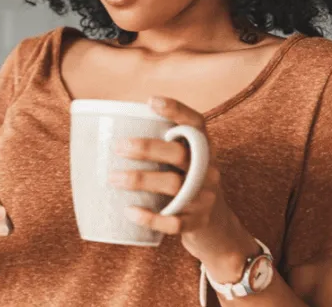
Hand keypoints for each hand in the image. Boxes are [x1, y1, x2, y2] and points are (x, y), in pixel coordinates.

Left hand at [108, 96, 238, 262]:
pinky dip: (150, 217)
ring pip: (173, 185)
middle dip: (147, 148)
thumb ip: (165, 148)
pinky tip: (129, 211)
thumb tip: (115, 130)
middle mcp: (209, 170)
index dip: (177, 110)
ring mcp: (205, 197)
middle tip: (118, 147)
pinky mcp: (198, 223)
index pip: (196, 124)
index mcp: (205, 150)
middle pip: (179, 154)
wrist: (219, 230)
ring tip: (112, 177)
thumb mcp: (188, 164)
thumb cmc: (190, 186)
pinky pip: (174, 221)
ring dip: (140, 180)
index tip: (151, 101)